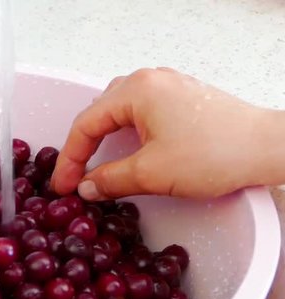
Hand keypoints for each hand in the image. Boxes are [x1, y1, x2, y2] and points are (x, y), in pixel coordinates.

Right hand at [51, 67, 284, 199]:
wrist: (268, 147)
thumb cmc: (217, 153)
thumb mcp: (153, 173)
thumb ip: (111, 179)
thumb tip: (87, 187)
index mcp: (135, 91)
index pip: (85, 124)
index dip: (69, 159)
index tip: (63, 185)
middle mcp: (147, 81)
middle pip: (98, 113)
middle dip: (83, 148)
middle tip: (75, 178)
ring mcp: (166, 86)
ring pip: (117, 111)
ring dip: (102, 138)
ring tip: (94, 164)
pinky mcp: (180, 97)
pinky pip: (139, 112)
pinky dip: (124, 133)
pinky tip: (125, 151)